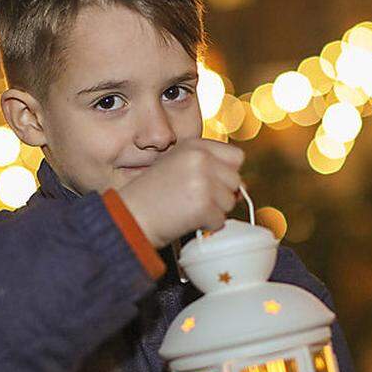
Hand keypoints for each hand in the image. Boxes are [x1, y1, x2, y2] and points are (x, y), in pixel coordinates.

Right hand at [116, 138, 244, 248]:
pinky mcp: (204, 204)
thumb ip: (208, 168)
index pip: (236, 157)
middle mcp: (201, 159)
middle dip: (221, 195)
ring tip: (187, 209)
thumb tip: (242, 187)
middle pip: (236, 181)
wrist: (129, 215)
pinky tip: (186, 220)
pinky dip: (206, 226)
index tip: (212, 184)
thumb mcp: (177, 167)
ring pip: (230, 202)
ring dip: (213, 211)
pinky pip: (220, 220)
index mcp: (195, 145)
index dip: (226, 174)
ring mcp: (204, 181)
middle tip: (194, 200)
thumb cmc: (150, 195)